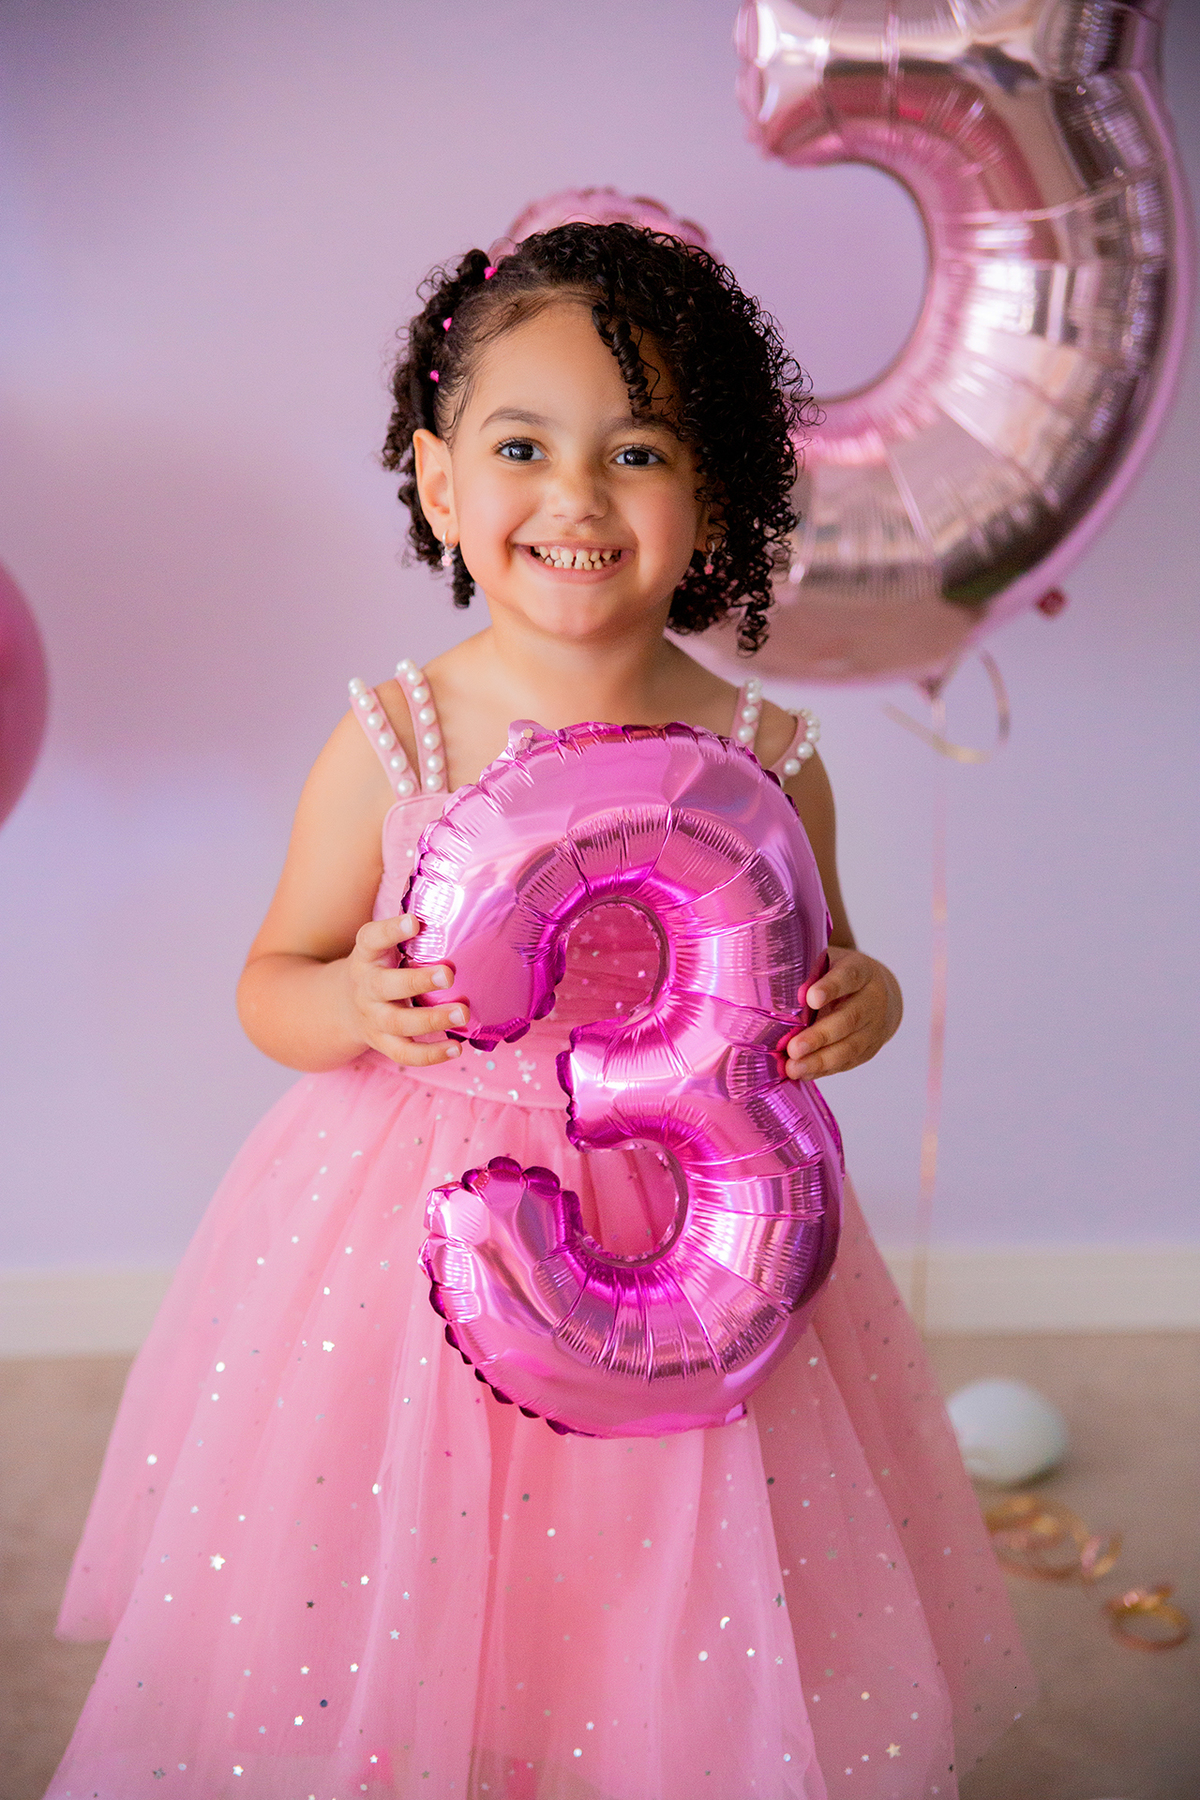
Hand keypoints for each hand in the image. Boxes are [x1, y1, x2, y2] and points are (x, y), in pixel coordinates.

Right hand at [343, 915, 468, 1065]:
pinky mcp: (383, 1043)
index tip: (414, 922)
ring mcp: (373, 1019)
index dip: (391, 931)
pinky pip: (404, 1054)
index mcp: (366, 956)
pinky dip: (430, 1055)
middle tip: (448, 974)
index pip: (371, 939)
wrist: (343, 1007)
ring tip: (463, 1013)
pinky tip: (456, 1048)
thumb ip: (408, 933)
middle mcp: (366, 987)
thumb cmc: (380, 967)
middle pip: (386, 986)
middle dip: (418, 981)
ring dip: (432, 1020)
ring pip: (399, 1023)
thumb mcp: (383, 946)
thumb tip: (456, 906)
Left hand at [783, 946, 901, 1080]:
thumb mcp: (828, 965)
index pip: (848, 977)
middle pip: (849, 1019)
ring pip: (849, 1047)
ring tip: (793, 1068)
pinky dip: (823, 1070)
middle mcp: (873, 999)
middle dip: (820, 1036)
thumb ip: (807, 973)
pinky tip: (802, 1073)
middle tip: (793, 1048)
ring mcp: (873, 1028)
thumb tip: (772, 990)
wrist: (880, 995)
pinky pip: (846, 1062)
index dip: (831, 988)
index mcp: (861, 971)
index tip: (810, 998)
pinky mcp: (868, 1050)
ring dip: (819, 1060)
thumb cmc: (839, 976)